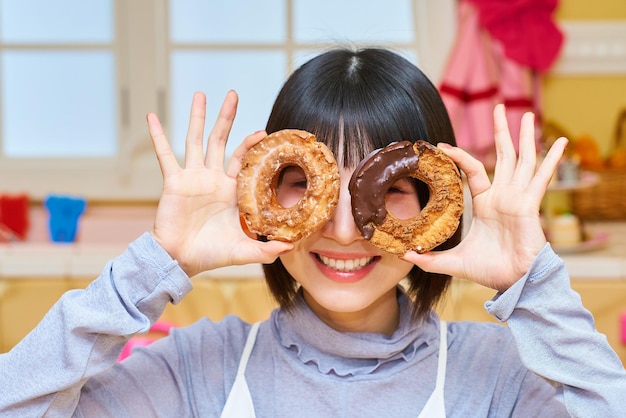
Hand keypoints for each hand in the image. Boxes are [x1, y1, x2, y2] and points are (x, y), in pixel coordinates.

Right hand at [147, 91, 292, 276]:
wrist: (180, 260)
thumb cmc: (211, 254)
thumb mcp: (243, 251)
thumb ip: (266, 249)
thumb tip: (291, 246)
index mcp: (231, 190)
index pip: (243, 160)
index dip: (251, 145)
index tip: (264, 132)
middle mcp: (213, 178)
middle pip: (221, 140)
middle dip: (226, 118)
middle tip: (233, 94)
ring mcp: (193, 177)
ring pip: (196, 140)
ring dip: (198, 117)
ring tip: (201, 94)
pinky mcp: (174, 181)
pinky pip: (164, 155)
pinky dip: (157, 136)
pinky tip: (151, 116)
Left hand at [404, 104, 567, 290]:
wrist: (513, 282)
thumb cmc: (489, 271)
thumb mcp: (453, 262)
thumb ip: (431, 258)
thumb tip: (405, 254)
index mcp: (486, 203)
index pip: (473, 170)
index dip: (459, 157)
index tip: (442, 146)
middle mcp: (504, 195)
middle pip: (504, 155)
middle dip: (502, 132)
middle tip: (499, 107)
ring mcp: (519, 197)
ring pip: (523, 159)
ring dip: (524, 136)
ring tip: (526, 113)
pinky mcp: (530, 203)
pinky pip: (542, 177)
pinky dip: (551, 159)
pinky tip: (559, 142)